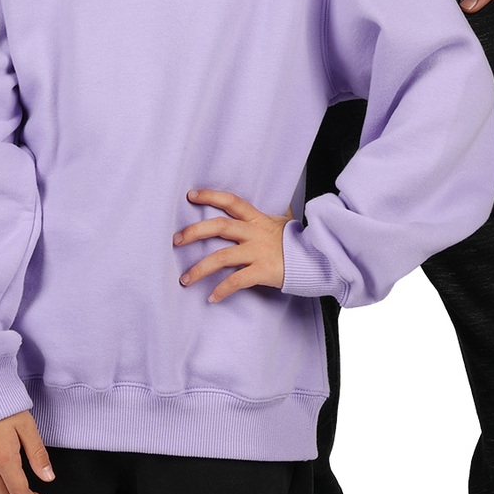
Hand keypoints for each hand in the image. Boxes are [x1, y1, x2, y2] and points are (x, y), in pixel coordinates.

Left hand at [173, 189, 289, 302]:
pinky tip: (211, 298)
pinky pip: (237, 281)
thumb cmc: (298, 242)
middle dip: (194, 232)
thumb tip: (281, 202)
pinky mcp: (262, 271)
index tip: (190, 195)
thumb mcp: (286, 222)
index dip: (210, 196)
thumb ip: (277, 213)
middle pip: (219, 227)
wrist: (317, 260)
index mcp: (257, 219)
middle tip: (176, 240)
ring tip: (185, 279)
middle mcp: (254, 233)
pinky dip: (222, 290)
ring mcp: (257, 252)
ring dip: (200, 269)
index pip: (231, 202)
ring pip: (222, 257)